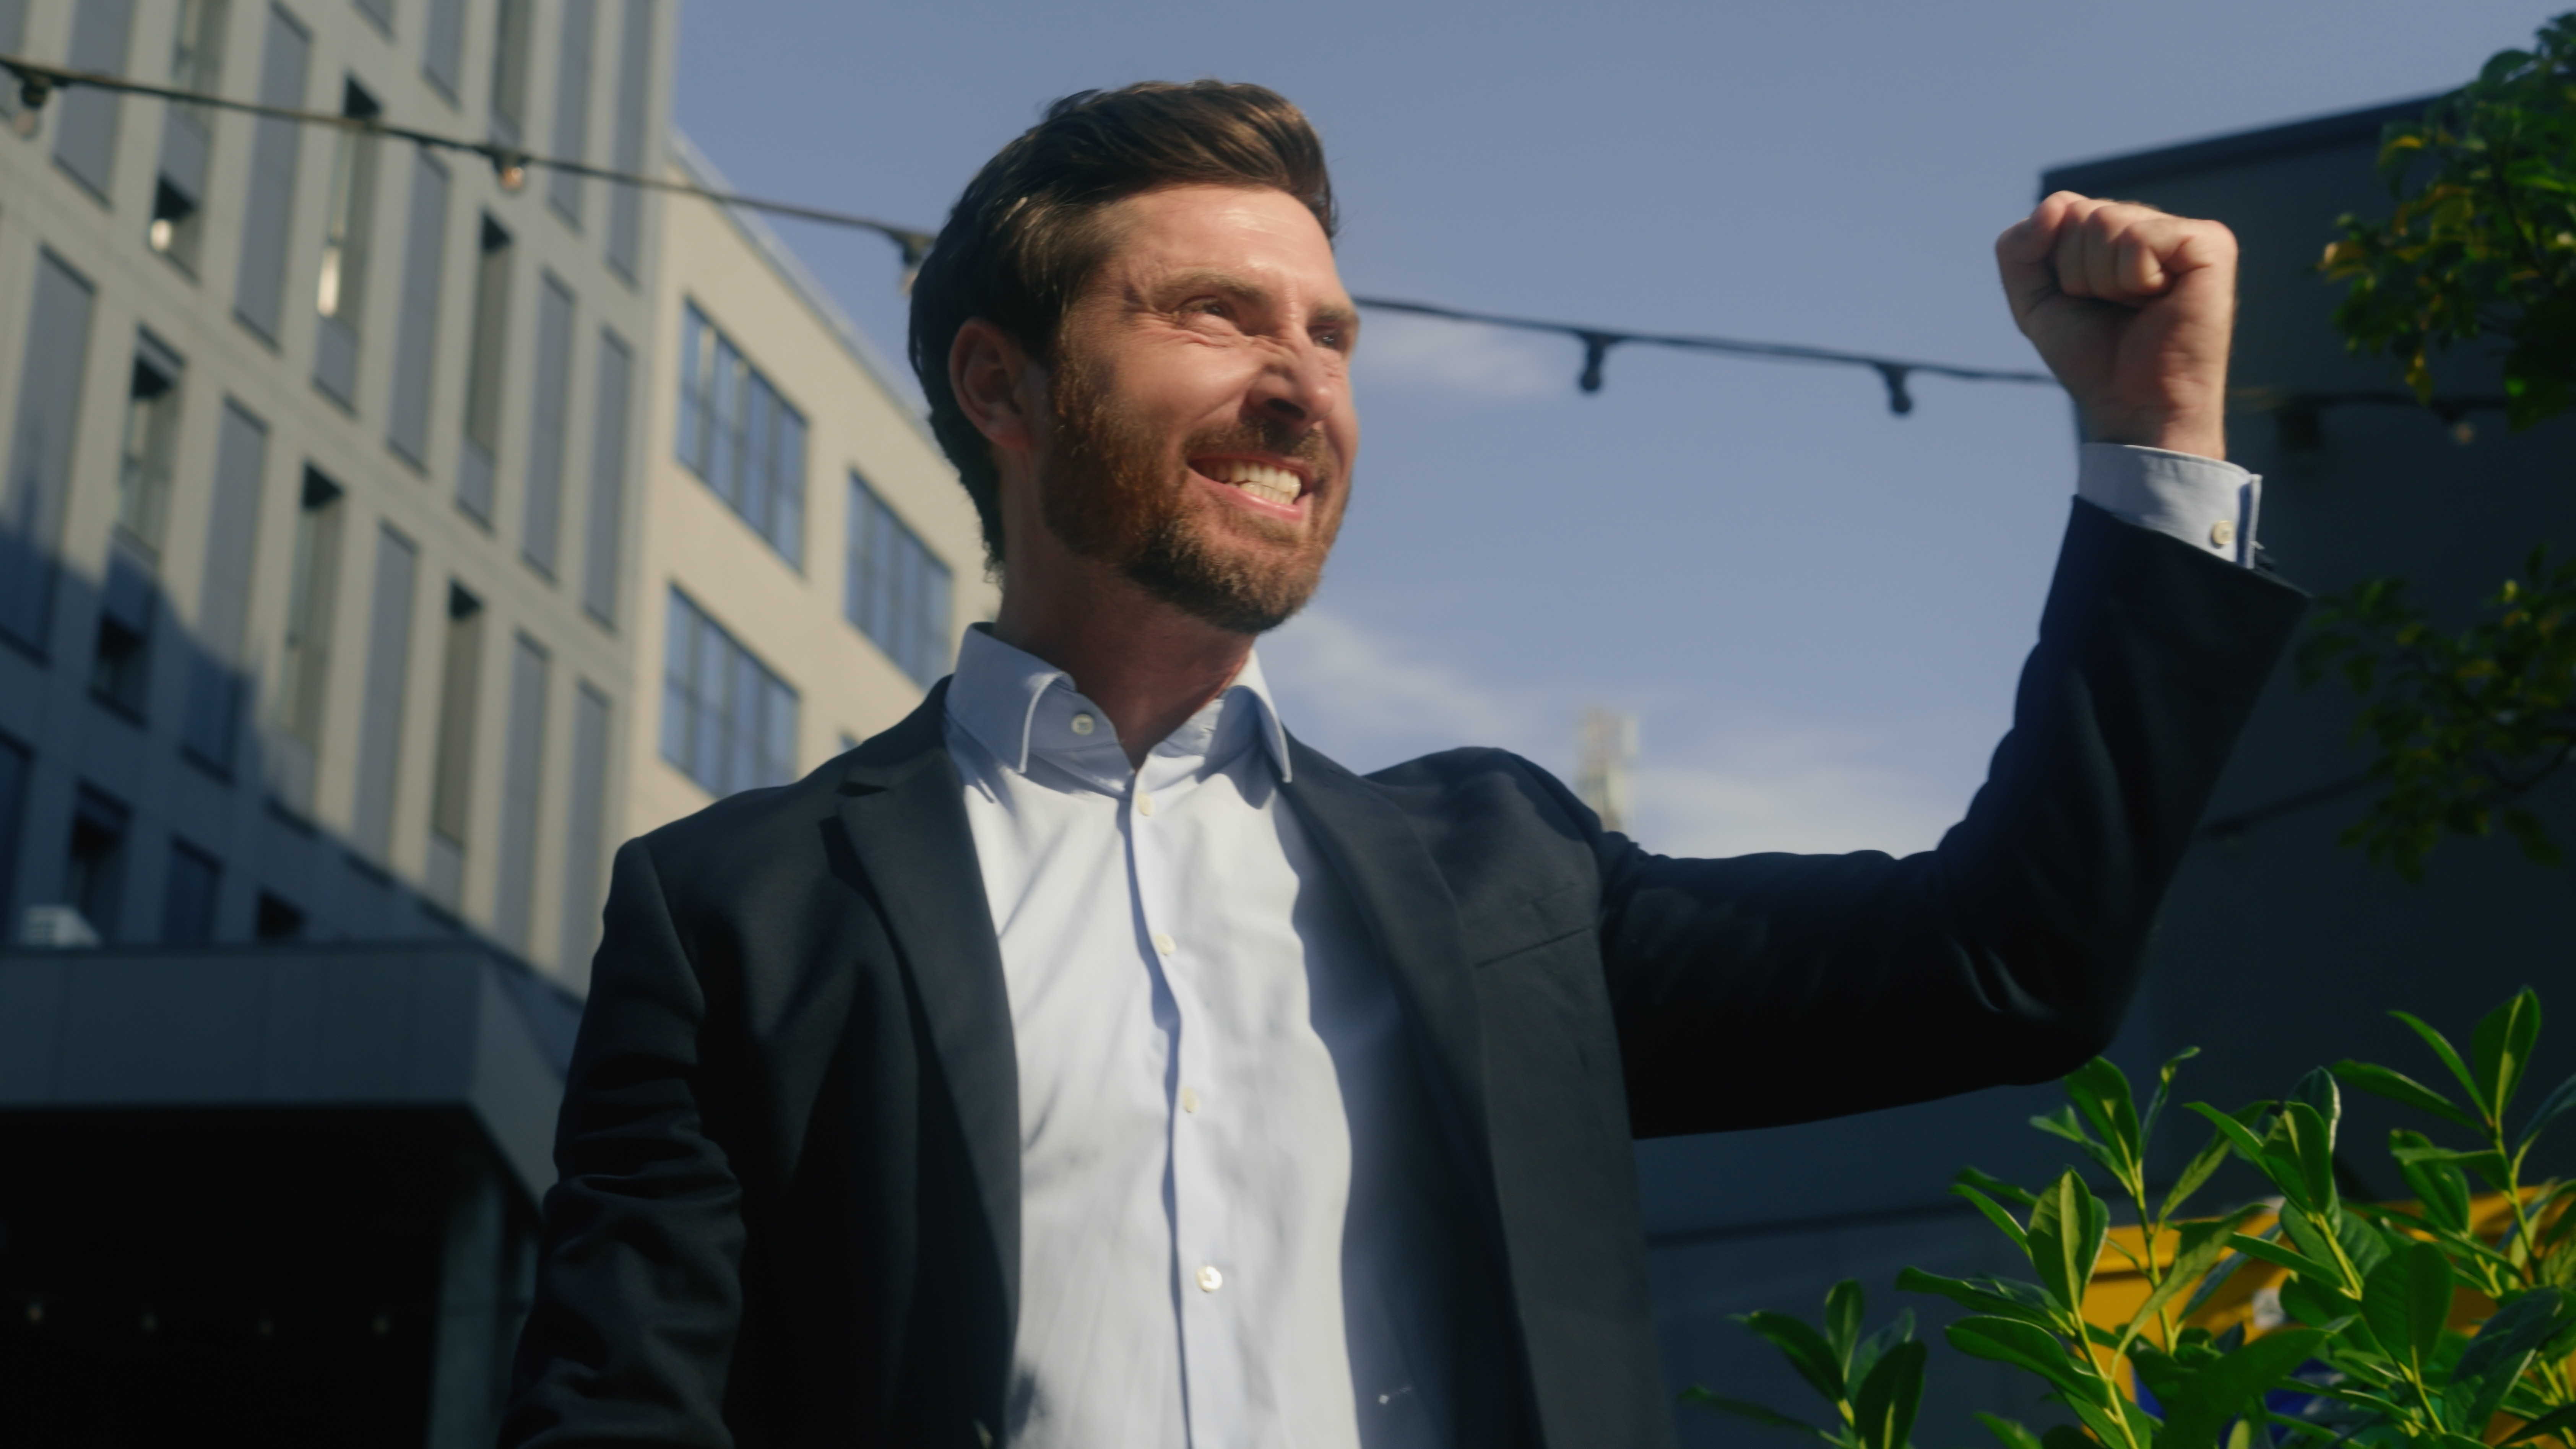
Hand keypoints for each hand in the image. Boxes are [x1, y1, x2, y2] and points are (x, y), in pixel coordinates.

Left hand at [1996, 192, 2235, 460]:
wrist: (2131, 404)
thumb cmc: (2091, 356)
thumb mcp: (2032, 300)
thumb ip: (2019, 247)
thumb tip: (2054, 204)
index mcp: (2114, 232)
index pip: (2061, 208)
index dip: (2054, 264)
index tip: (2081, 300)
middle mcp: (2150, 224)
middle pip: (2080, 213)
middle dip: (2076, 271)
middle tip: (2110, 308)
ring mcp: (2184, 231)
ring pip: (2106, 221)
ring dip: (2103, 280)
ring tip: (2133, 307)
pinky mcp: (2210, 244)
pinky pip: (2139, 237)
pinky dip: (2133, 279)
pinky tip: (2157, 300)